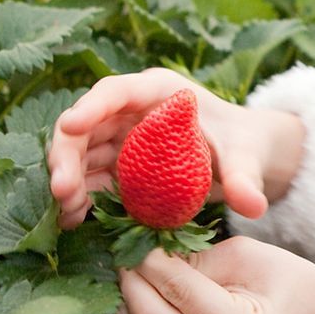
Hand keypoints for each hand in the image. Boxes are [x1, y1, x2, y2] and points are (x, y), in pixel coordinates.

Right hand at [47, 68, 303, 228]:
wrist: (244, 159)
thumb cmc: (244, 145)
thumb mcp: (247, 158)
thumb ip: (245, 178)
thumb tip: (252, 205)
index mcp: (160, 92)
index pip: (116, 91)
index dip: (91, 107)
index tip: (72, 125)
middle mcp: (132, 111)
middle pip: (86, 124)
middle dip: (67, 154)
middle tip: (61, 190)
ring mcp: (121, 138)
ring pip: (81, 154)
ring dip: (68, 181)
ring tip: (67, 214)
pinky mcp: (119, 166)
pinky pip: (91, 179)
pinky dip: (80, 198)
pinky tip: (73, 222)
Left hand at [113, 238, 314, 313]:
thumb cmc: (286, 280)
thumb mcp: (246, 254)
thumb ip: (193, 260)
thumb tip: (142, 258)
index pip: (176, 292)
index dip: (147, 259)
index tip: (138, 238)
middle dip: (129, 281)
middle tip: (129, 255)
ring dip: (124, 312)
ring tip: (137, 284)